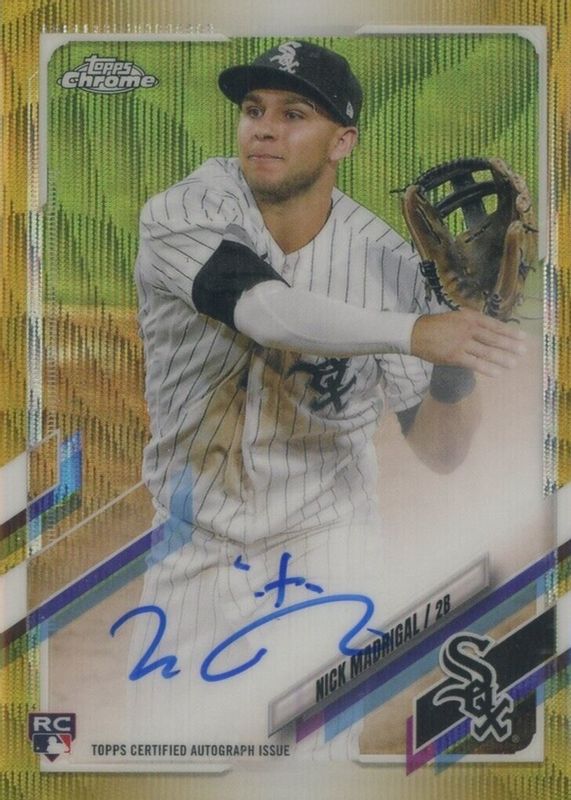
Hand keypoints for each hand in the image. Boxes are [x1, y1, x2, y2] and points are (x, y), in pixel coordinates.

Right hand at [410, 308, 526, 377]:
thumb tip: (491, 332)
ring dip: (502, 358)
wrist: (415, 333)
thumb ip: (473, 323)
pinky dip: (487, 368)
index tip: (523, 337)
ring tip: (513, 363)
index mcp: (470, 317)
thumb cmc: (437, 326)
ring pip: (487, 351)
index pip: (495, 325)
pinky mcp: (455, 356)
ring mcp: (461, 343)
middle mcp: (468, 328)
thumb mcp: (457, 318)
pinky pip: (475, 363)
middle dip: (510, 345)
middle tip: (523, 351)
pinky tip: (497, 372)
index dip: (510, 332)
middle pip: (494, 338)